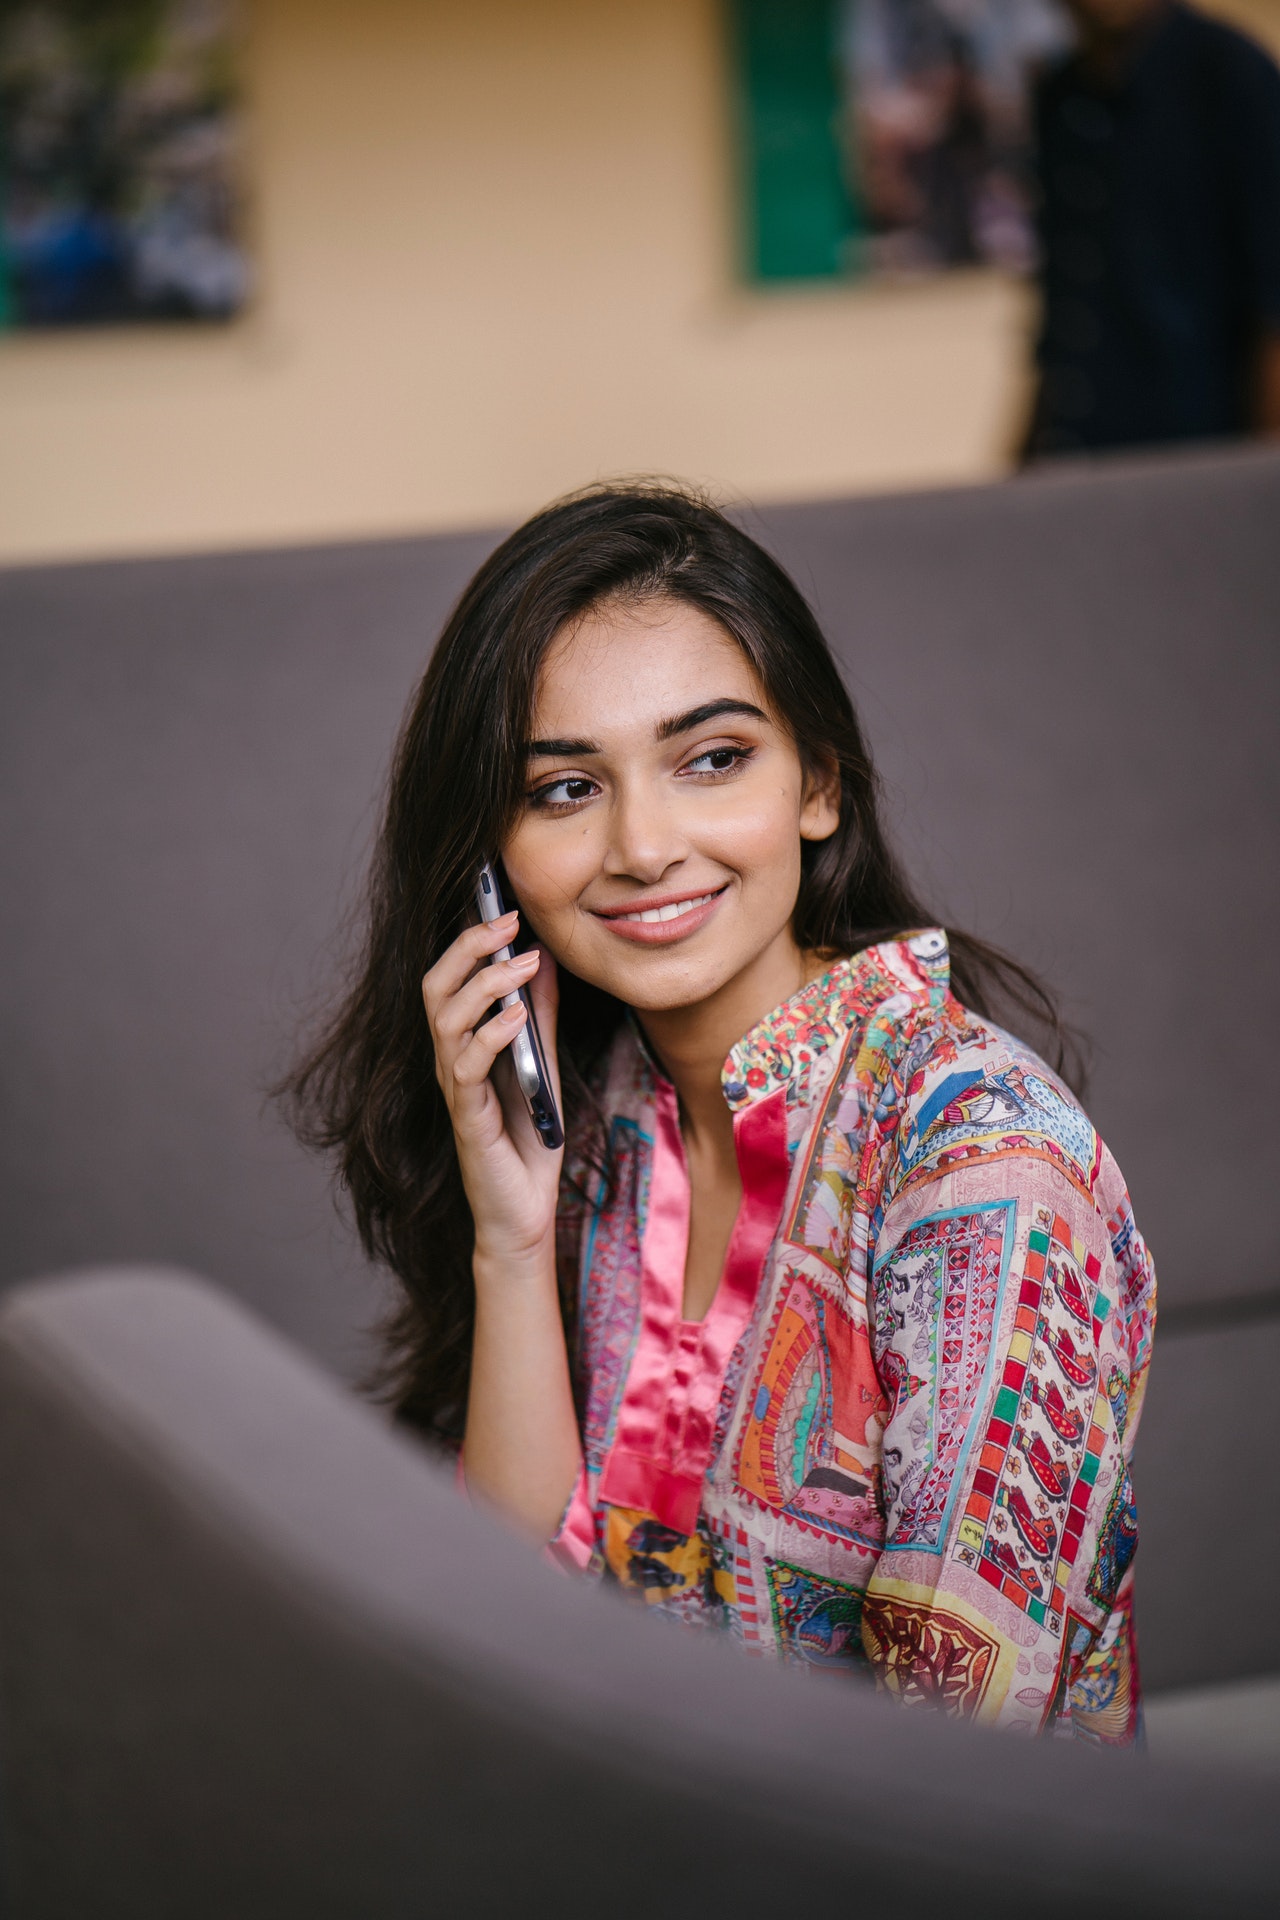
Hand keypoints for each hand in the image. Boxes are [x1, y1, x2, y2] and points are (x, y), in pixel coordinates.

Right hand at [421, 912, 562, 1267]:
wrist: (524, 1212)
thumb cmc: (528, 1139)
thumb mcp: (544, 1063)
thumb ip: (540, 1015)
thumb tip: (544, 956)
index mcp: (464, 1041)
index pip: (448, 976)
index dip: (468, 937)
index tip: (502, 904)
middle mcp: (450, 1059)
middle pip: (435, 987)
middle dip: (468, 946)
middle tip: (507, 920)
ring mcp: (455, 1088)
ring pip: (445, 1019)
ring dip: (484, 984)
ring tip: (520, 962)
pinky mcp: (466, 1118)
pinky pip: (467, 1067)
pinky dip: (491, 1034)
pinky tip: (516, 1017)